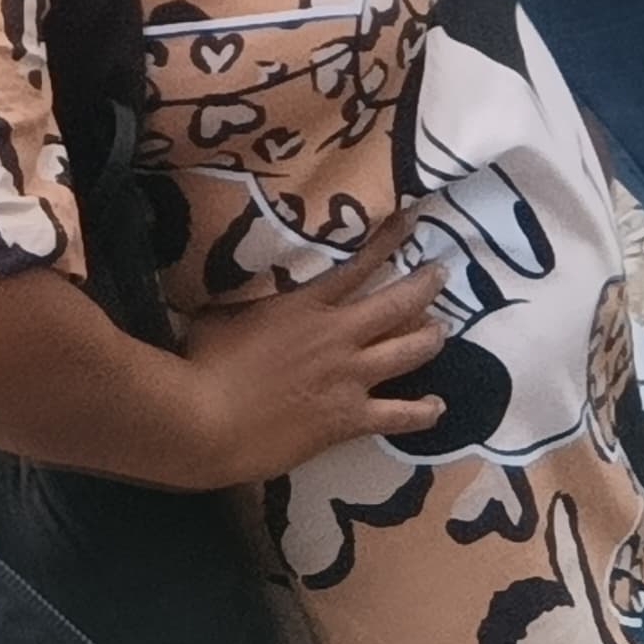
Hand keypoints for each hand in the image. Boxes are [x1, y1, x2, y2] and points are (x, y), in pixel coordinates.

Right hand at [166, 247, 448, 487]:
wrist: (206, 421)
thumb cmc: (203, 363)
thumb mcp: (222, 313)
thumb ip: (248, 300)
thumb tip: (245, 288)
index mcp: (306, 305)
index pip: (357, 265)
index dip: (387, 240)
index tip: (409, 222)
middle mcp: (337, 335)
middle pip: (397, 304)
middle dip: (424, 285)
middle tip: (439, 273)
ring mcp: (349, 378)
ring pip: (409, 352)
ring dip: (430, 338)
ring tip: (440, 330)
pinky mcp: (349, 419)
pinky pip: (400, 415)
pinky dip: (423, 411)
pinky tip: (437, 407)